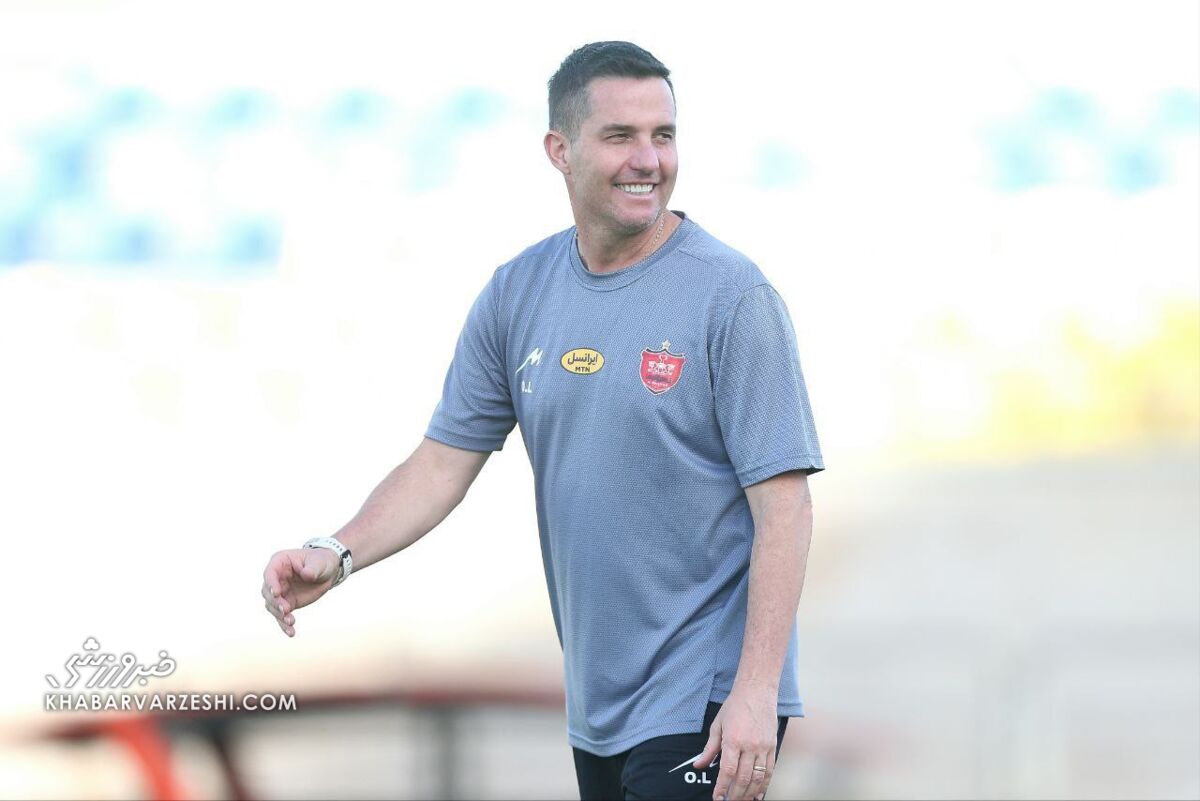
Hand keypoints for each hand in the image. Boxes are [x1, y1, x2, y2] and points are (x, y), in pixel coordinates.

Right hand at [261, 547, 339, 636]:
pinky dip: (284, 625)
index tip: (277, 593)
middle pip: (267, 592)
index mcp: (280, 562)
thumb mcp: (320, 562)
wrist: (328, 572)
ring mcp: (280, 592)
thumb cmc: (321, 561)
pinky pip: (281, 616)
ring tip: (291, 622)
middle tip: (285, 610)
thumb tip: (307, 575)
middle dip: (275, 602)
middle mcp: (276, 578)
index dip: (271, 583)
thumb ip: (313, 569)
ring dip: (279, 615)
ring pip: (272, 606)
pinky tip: (291, 633)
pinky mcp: (287, 604)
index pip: (270, 573)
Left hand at [694, 682, 777, 800]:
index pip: (727, 771)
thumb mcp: (717, 725)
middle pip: (743, 778)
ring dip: (749, 793)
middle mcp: (750, 745)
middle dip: (735, 794)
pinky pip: (769, 770)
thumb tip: (699, 764)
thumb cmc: (735, 706)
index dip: (722, 787)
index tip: (717, 798)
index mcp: (733, 740)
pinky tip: (758, 793)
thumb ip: (709, 749)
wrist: (757, 691)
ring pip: (757, 777)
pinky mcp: (773, 746)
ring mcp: (763, 747)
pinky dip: (764, 784)